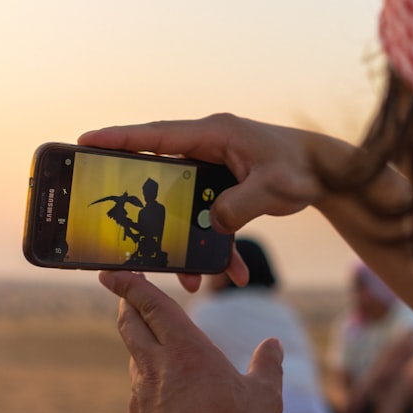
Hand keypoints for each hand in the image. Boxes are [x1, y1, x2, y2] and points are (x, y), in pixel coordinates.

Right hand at [79, 115, 356, 289]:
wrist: (328, 174)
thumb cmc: (302, 168)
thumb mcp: (274, 187)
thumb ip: (240, 205)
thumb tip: (213, 226)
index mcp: (213, 135)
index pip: (156, 136)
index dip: (118, 139)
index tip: (84, 142)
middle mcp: (209, 149)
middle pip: (161, 174)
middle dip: (143, 203)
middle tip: (113, 218)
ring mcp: (216, 170)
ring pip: (185, 206)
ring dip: (187, 241)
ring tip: (189, 277)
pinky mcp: (227, 190)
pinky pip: (211, 219)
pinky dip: (220, 246)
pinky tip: (235, 274)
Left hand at [99, 270, 283, 412]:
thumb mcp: (265, 400)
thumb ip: (267, 366)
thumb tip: (273, 344)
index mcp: (185, 351)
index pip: (150, 304)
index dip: (131, 284)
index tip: (116, 271)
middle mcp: (155, 369)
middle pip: (129, 324)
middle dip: (127, 305)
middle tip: (131, 296)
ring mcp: (139, 399)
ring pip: (135, 360)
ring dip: (143, 348)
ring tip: (162, 349)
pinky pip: (139, 394)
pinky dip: (150, 385)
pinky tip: (168, 398)